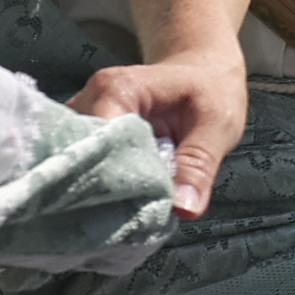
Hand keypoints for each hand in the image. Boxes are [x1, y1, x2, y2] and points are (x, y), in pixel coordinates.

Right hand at [73, 42, 247, 217]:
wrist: (201, 70)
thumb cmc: (210, 91)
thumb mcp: (216, 125)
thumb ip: (198, 165)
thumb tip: (184, 208)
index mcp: (116, 90)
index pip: (99, 143)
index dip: (112, 182)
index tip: (130, 213)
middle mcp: (88, 100)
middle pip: (81, 156)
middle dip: (101, 193)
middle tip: (127, 223)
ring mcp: (80, 118)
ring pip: (78, 165)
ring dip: (98, 193)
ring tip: (121, 217)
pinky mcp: (83, 135)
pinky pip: (83, 166)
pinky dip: (99, 188)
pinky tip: (115, 206)